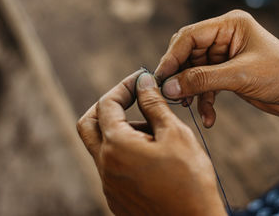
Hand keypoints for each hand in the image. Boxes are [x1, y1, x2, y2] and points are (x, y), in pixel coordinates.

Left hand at [77, 71, 225, 215]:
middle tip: (133, 99)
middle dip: (108, 106)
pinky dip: (125, 150)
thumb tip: (142, 81)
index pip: (107, 104)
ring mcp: (108, 184)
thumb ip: (153, 104)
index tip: (142, 80)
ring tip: (156, 133)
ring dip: (121, 130)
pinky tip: (153, 154)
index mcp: (116, 146)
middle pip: (89, 124)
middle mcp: (104, 166)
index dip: (124, 86)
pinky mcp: (117, 197)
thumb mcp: (174, 133)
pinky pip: (112, 165)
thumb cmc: (190, 179)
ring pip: (102, 146)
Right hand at [155, 10, 278, 126]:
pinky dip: (205, 100)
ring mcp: (225, 56)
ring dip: (191, 91)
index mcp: (230, 25)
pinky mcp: (227, 73)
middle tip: (170, 94)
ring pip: (195, 72)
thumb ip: (201, 80)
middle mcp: (225, 37)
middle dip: (180, 75)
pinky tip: (208, 117)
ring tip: (187, 106)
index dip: (172, 56)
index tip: (160, 77)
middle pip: (188, 54)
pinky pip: (207, 85)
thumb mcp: (239, 76)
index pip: (190, 36)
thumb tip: (169, 87)